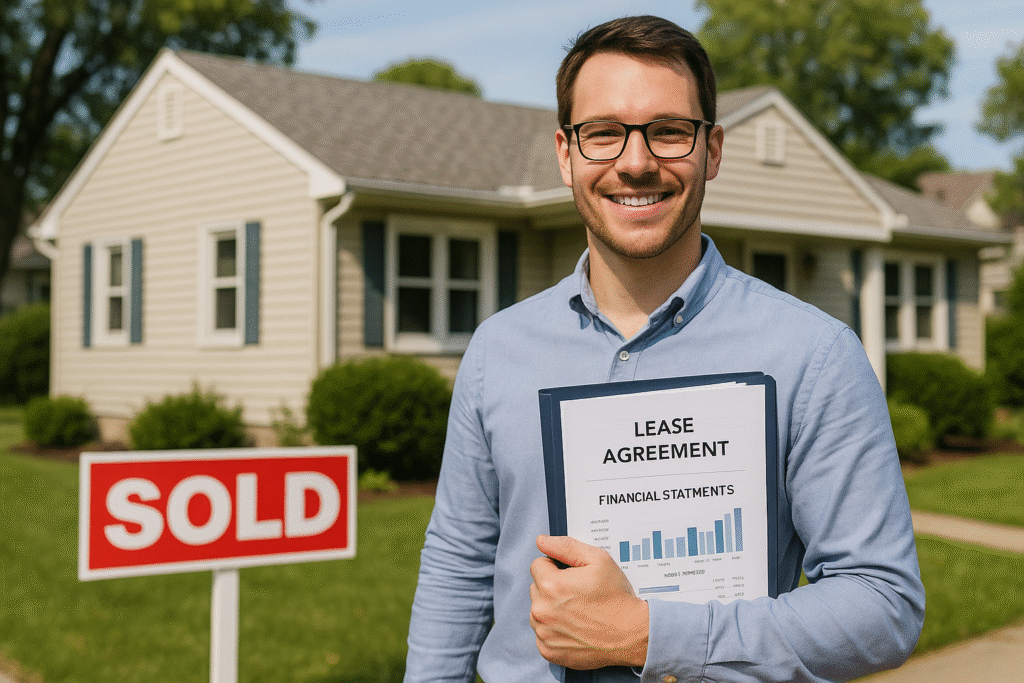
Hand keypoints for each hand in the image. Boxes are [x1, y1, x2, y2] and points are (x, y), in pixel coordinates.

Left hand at [529, 535, 648, 668]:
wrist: (631, 635)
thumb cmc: (616, 597)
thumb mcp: (598, 560)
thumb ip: (566, 546)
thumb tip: (541, 541)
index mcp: (551, 585)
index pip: (538, 565)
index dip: (556, 566)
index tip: (572, 576)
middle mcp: (541, 610)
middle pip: (536, 588)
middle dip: (552, 587)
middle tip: (577, 594)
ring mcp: (543, 633)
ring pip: (537, 610)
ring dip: (550, 608)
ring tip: (576, 612)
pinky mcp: (548, 650)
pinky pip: (542, 633)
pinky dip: (553, 630)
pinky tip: (573, 628)